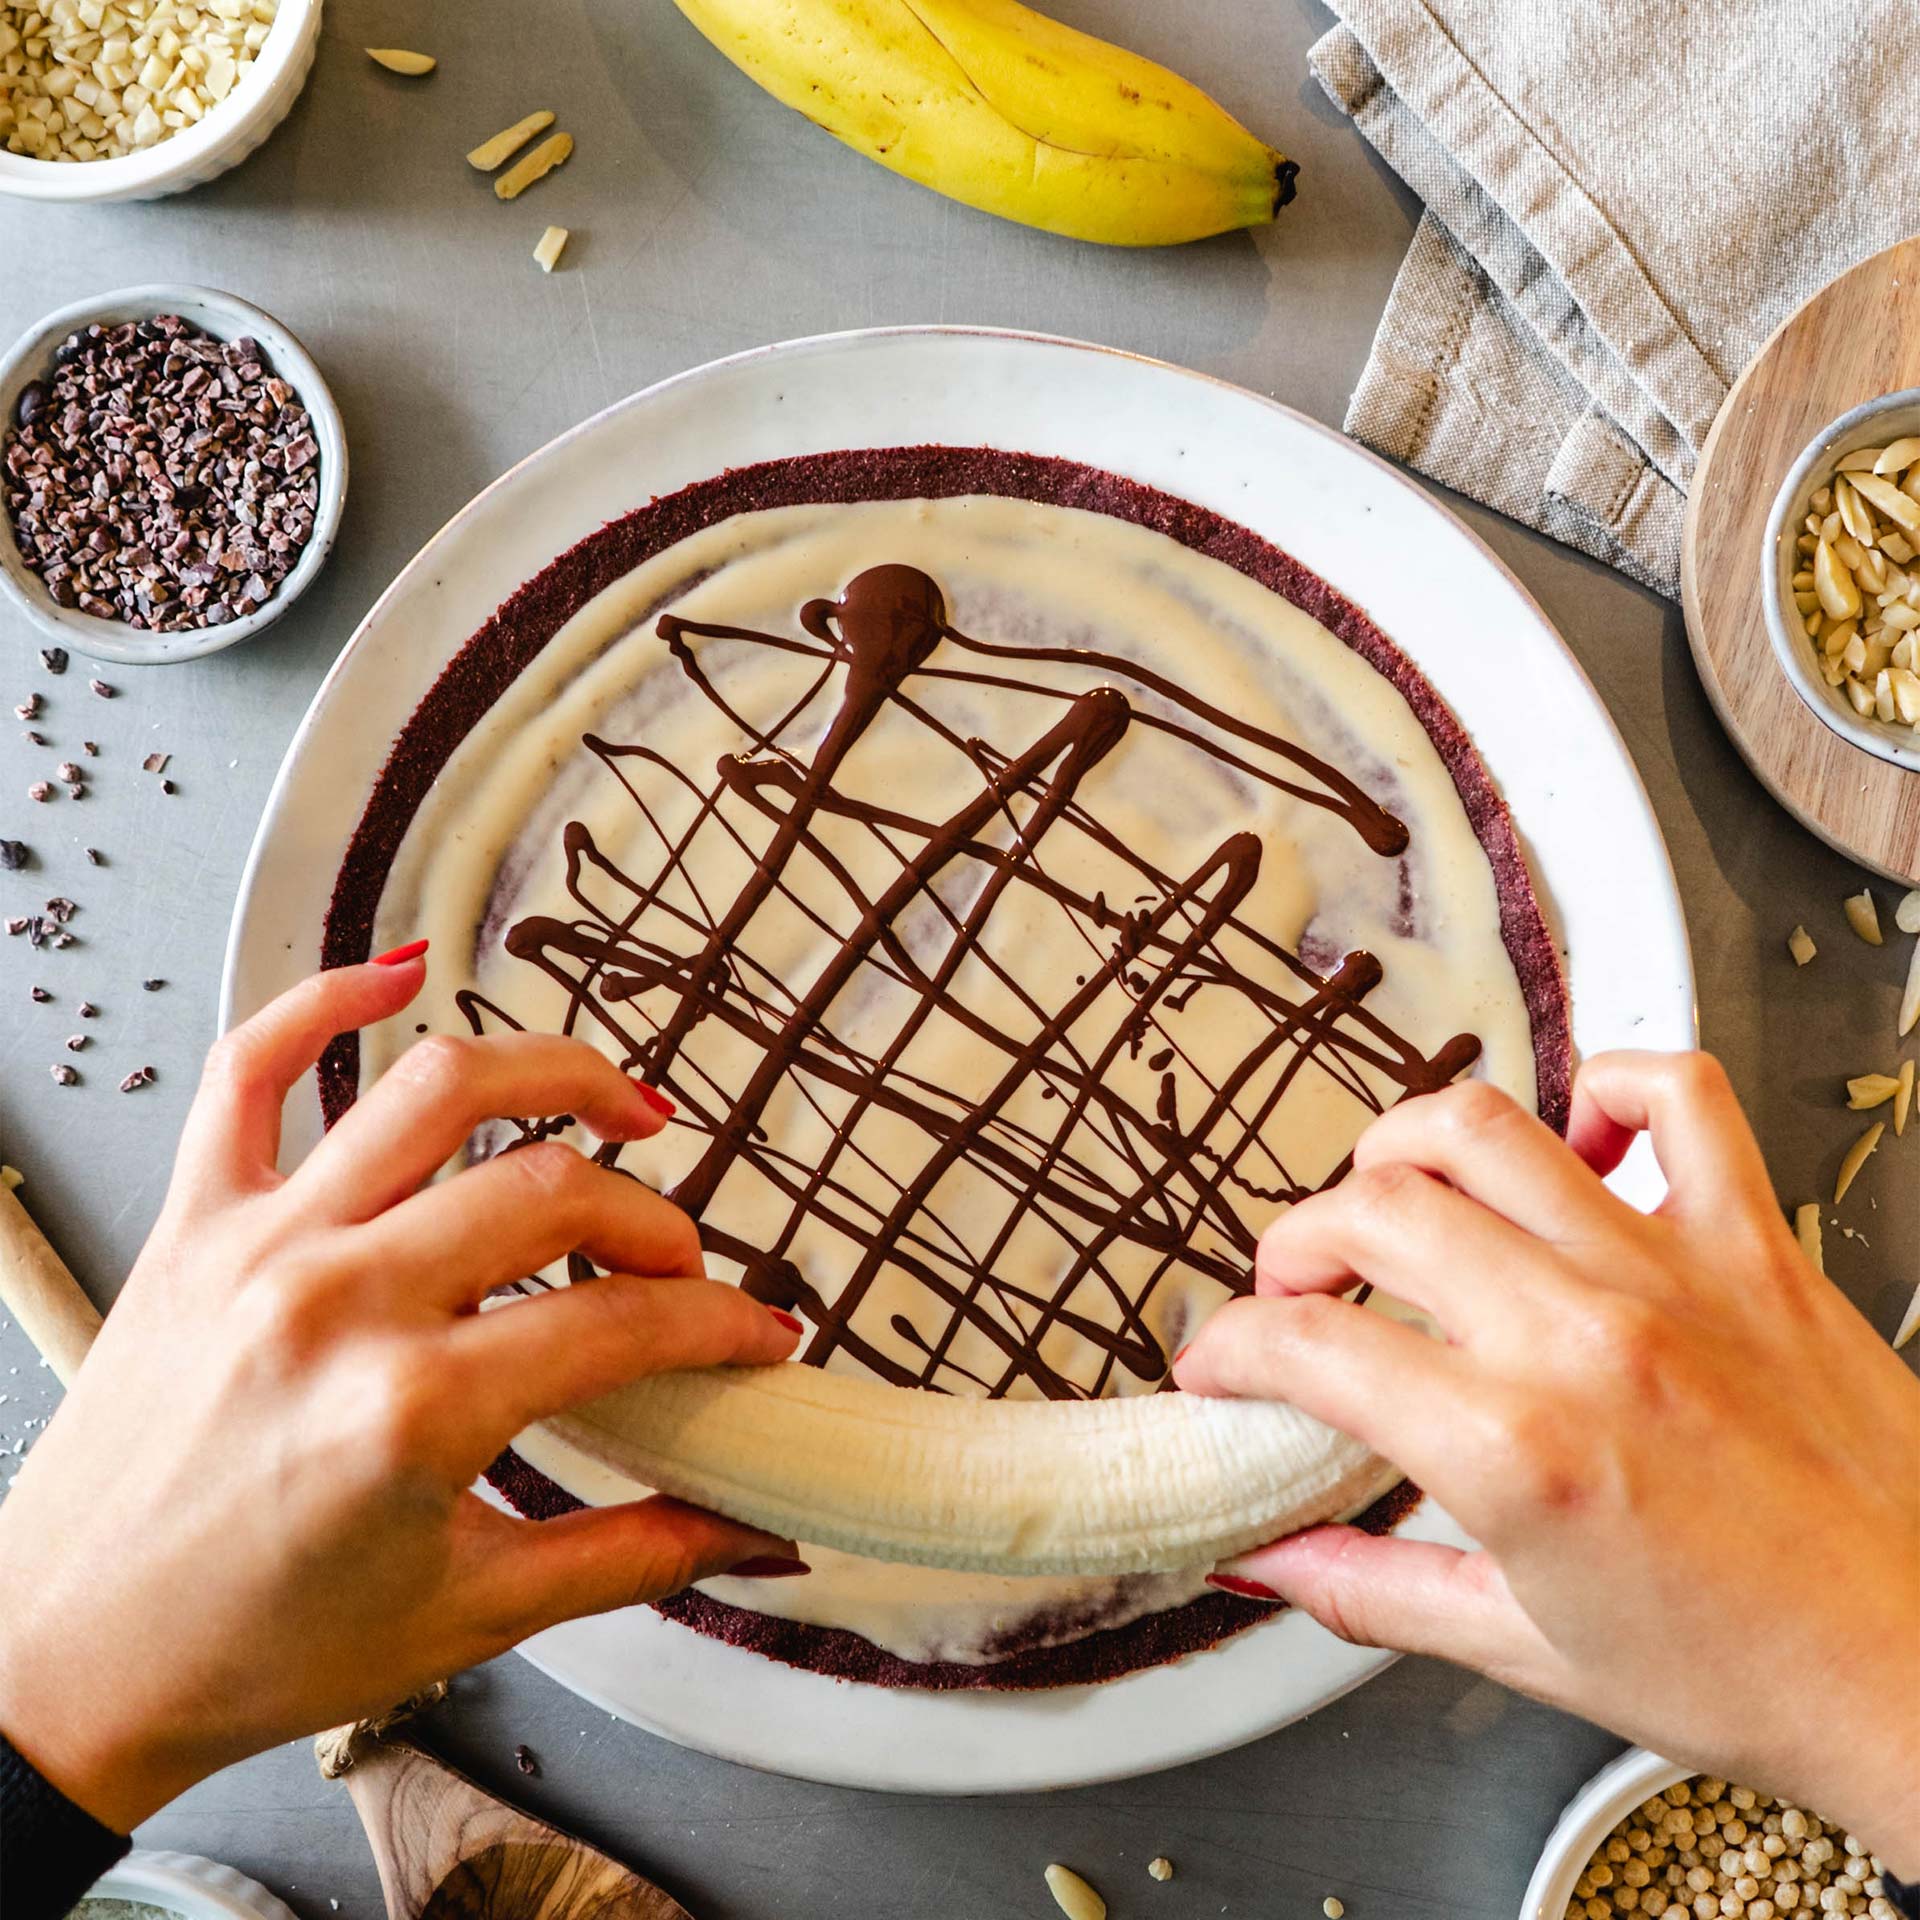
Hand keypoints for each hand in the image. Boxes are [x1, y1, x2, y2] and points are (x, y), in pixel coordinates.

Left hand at [0, 954, 803, 1833]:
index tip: (754, 1335)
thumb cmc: (244, 1652)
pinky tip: (399, 978)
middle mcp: (335, 1301)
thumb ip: (628, 1558)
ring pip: (433, 1089)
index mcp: (410, 1410)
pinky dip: (324, 999)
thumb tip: (743, 1531)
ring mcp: (258, 1244)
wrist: (59, 1665)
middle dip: (653, 1220)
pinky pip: (250, 1067)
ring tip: (616, 1104)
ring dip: (552, 1072)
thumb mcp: (466, 1615)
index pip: (619, 1323)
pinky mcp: (193, 1223)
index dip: (716, 1324)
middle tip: (679, 1264)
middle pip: (550, 1188)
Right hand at [1176, 1053, 1919, 1867]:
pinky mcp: (1756, 1244)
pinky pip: (1677, 1096)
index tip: (1222, 1361)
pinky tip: (1571, 1146)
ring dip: (1403, 1149)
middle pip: (1374, 1210)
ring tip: (1397, 1198)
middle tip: (1299, 1288)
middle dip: (1295, 1242)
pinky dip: (1605, 1090)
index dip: (1231, 1346)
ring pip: (1484, 1128)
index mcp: (1515, 1453)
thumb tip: (1265, 1559)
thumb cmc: (1754, 1676)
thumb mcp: (1526, 1650)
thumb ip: (1369, 1588)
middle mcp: (1584, 1339)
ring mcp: (1674, 1273)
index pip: (1311, 1348)